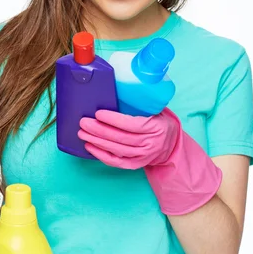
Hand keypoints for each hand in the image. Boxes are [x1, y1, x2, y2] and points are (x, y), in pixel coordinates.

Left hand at [78, 108, 221, 215]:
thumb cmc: (158, 121)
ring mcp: (143, 156)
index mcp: (156, 127)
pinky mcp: (136, 164)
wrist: (170, 143)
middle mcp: (150, 144)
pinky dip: (101, 155)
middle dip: (100, 130)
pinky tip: (90, 146)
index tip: (99, 113)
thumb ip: (140, 103)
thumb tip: (114, 89)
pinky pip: (116, 162)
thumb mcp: (156, 110)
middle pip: (121, 138)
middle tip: (84, 122)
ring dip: (97, 141)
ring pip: (116, 150)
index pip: (132, 125)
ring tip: (82, 133)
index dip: (114, 120)